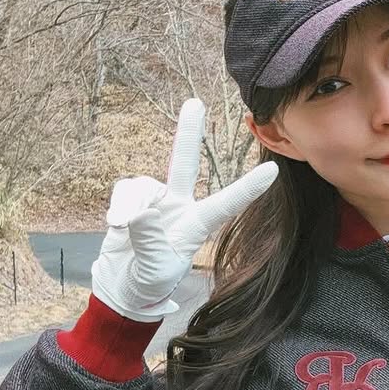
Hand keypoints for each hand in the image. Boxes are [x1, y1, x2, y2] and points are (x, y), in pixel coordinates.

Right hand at [91, 99, 278, 322]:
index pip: (226, 205)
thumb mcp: (155, 270)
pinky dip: (119, 205)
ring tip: (123, 226)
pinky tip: (115, 224)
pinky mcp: (131, 201)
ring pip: (144, 186)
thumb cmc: (149, 281)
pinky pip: (125, 192)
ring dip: (132, 204)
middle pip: (185, 163)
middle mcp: (179, 206)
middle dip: (188, 133)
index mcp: (196, 225)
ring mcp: (155, 201)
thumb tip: (141, 212)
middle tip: (195, 103)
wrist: (122, 286)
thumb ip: (149, 241)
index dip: (248, 189)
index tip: (273, 170)